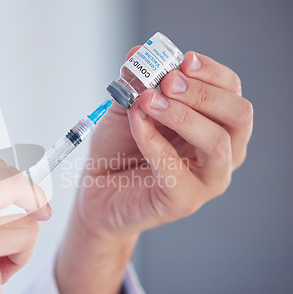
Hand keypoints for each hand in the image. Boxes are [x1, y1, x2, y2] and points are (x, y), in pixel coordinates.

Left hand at [56, 48, 252, 293]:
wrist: (95, 189)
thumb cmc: (116, 150)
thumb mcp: (125, 108)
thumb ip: (135, 83)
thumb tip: (139, 52)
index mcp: (212, 124)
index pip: (231, 92)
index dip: (211, 72)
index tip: (183, 60)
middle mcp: (219, 153)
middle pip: (238, 115)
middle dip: (202, 93)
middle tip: (166, 82)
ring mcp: (205, 180)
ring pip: (218, 143)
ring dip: (183, 115)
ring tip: (147, 101)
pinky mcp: (183, 201)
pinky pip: (175, 168)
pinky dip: (154, 140)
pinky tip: (136, 122)